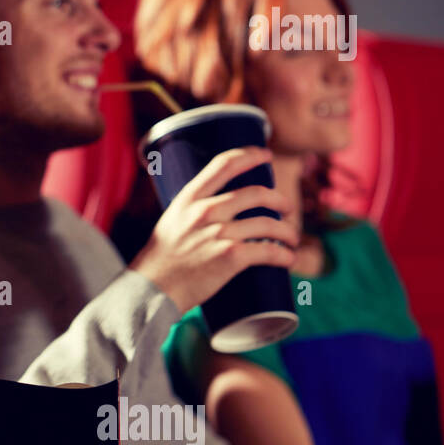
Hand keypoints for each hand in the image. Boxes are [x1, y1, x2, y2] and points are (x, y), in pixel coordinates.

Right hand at [130, 146, 297, 312]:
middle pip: (257, 194)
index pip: (225, 164)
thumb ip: (195, 210)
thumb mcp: (173, 220)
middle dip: (280, 200)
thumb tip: (221, 206)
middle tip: (287, 209)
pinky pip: (269, 250)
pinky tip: (288, 258)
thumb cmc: (162, 258)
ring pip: (269, 223)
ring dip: (288, 231)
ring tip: (291, 239)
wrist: (152, 289)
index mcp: (190, 197)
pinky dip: (284, 255)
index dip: (250, 155)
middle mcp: (205, 210)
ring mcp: (218, 233)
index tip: (266, 155)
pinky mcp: (230, 256)